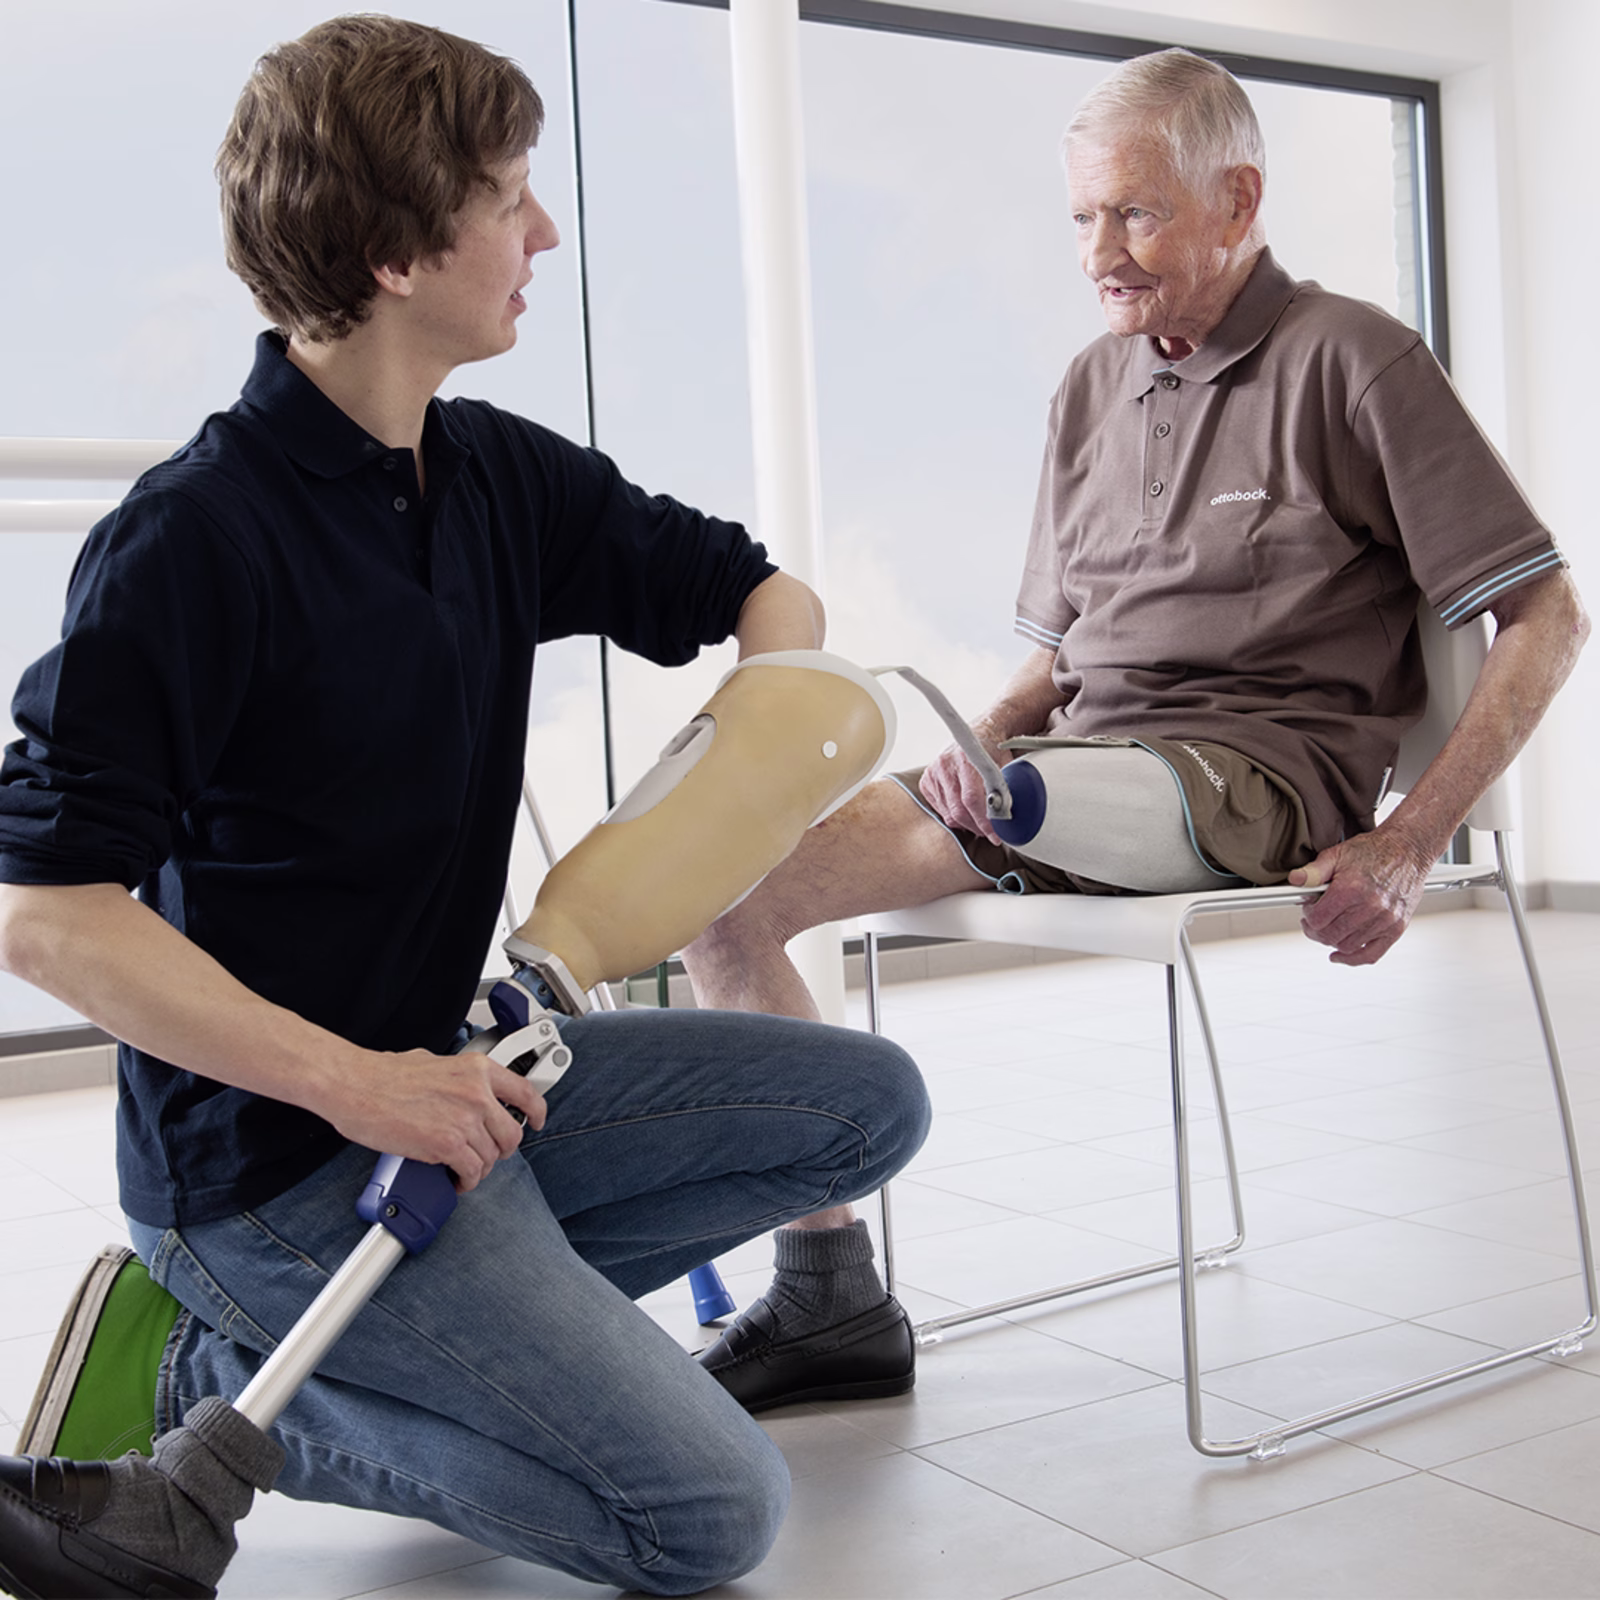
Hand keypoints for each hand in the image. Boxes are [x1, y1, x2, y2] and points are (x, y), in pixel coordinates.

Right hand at [318, 1048, 547, 1192]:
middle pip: (512, 1134)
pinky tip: (453, 1179)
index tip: (536, 1122)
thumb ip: (460, 1078)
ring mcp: (464, 1119)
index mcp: (477, 1069)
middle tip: (485, 1154)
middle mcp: (477, 1093)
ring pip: (491, 1157)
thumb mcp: (435, 1062)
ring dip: (478, 1168)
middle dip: (500, 1150)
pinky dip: (464, 1182)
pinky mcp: (446, 1145)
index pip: (526, 1093)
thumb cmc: (384, 1075)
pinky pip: (471, 1172)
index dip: (536, 1113)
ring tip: (461, 1168)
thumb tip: (466, 1090)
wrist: (355, 1085)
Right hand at [919, 732, 1006, 840]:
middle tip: (989, 833)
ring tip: (979, 824)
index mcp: (965, 759)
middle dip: (976, 827)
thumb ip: (1004, 789)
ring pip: (948, 814)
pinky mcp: (926, 781)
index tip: (995, 835)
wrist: (977, 735)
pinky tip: (965, 813)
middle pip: (958, 810)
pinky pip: (939, 809)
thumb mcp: (1004, 765)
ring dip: (966, 824)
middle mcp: (945, 765)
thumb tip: (1006, 816)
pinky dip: (953, 816)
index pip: (972, 799)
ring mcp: (933, 773)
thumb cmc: (992, 751)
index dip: (984, 821)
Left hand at [1289, 831, 1431, 966]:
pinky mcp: (1397, 928)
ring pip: (1347, 946)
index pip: (1318, 919)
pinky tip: (1340, 955)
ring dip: (1332, 941)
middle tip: (1313, 922)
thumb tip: (1295, 881)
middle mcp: (1370, 907)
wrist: (1408, 850)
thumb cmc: (1374, 851)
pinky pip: (1372, 954)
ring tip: (1328, 929)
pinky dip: (1353, 959)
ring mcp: (1385, 920)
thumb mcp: (1337, 854)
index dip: (1308, 916)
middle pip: (1330, 935)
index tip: (1309, 910)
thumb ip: (1314, 871)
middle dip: (1315, 930)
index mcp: (1352, 889)